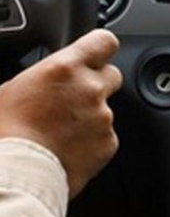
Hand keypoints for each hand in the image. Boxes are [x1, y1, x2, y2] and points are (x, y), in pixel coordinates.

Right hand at [0, 28, 121, 197]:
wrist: (14, 175)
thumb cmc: (4, 134)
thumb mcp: (7, 92)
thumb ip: (37, 76)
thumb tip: (36, 78)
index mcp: (66, 68)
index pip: (104, 41)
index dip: (100, 48)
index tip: (94, 55)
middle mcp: (90, 88)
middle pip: (112, 75)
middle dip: (97, 84)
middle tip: (71, 100)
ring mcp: (102, 117)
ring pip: (105, 110)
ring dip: (89, 117)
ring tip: (58, 133)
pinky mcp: (107, 144)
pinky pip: (104, 138)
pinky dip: (91, 143)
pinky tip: (66, 151)